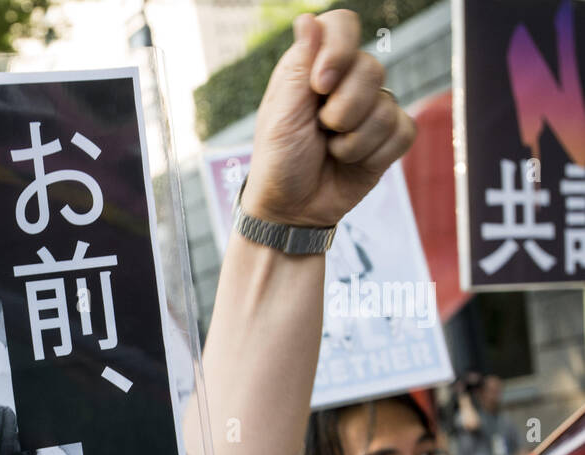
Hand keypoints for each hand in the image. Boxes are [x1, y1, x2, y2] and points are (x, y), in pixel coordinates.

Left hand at [243, 11, 416, 227]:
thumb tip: (307, 18)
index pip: (343, 25)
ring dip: (353, 140)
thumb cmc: (277, 161)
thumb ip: (298, 66)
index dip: (339, 50)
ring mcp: (371, 109)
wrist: (291, 211)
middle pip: (372, 68)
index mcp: (314, 68)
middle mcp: (346, 82)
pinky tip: (351, 163)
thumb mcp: (280, 114)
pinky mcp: (389, 138)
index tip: (320, 84)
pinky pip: (402, 132)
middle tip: (320, 131)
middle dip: (343, 109)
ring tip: (330, 152)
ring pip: (387, 105)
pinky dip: (373, 154)